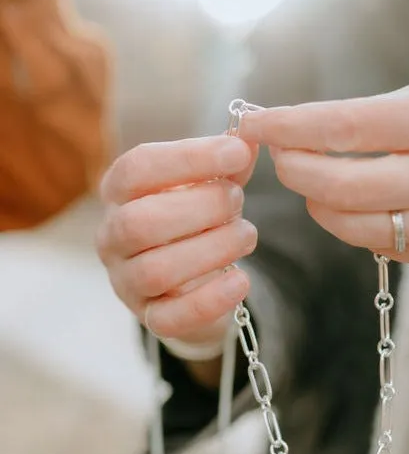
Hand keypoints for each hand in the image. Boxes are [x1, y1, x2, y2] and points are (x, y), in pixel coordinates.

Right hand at [96, 136, 258, 342]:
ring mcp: (127, 282)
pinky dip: (212, 299)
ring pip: (156, 270)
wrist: (195, 282)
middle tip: (238, 202)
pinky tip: (241, 280)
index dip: (189, 158)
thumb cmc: (197, 223)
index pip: (137, 168)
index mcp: (121, 194)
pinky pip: (172, 317)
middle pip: (140, 222)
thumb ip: (227, 165)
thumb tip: (250, 134)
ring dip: (212, 249)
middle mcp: (113, 237)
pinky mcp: (152, 318)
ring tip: (247, 235)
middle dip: (200, 208)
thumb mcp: (210, 187)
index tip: (237, 152)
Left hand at [241, 77, 408, 266]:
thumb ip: (379, 118)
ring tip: (319, 179)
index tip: (255, 124)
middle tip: (283, 156)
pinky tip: (360, 204)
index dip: (289, 127)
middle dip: (296, 171)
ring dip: (320, 202)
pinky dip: (356, 224)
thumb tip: (307, 136)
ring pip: (353, 226)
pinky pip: (382, 246)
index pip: (345, 127)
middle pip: (340, 189)